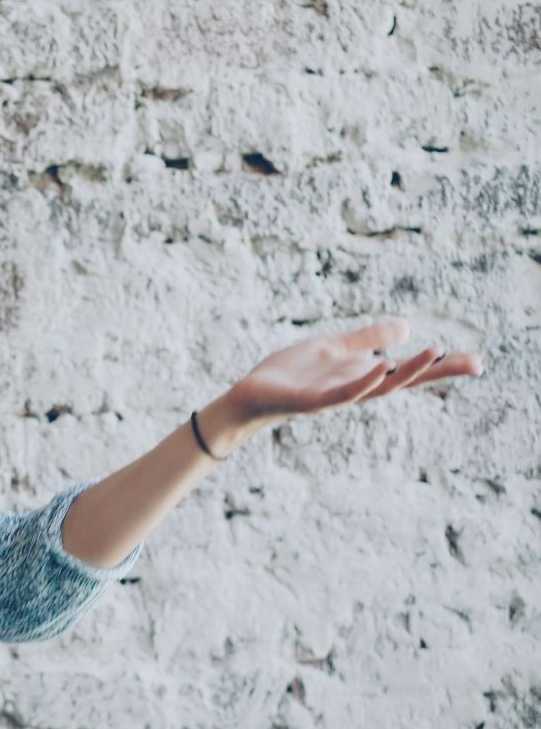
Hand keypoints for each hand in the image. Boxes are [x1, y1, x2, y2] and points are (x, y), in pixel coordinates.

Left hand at [224, 317, 485, 426]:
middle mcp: (357, 387)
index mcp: (363, 374)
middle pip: (405, 380)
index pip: (408, 370)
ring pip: (380, 386)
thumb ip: (367, 339)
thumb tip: (408, 327)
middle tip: (476, 363)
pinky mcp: (314, 401)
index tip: (476, 361)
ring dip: (408, 370)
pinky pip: (343, 392)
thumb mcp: (333, 348)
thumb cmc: (291, 374)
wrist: (251, 394)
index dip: (440, 366)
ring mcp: (337, 396)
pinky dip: (363, 381)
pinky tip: (380, 366)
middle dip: (439, 371)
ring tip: (435, 351)